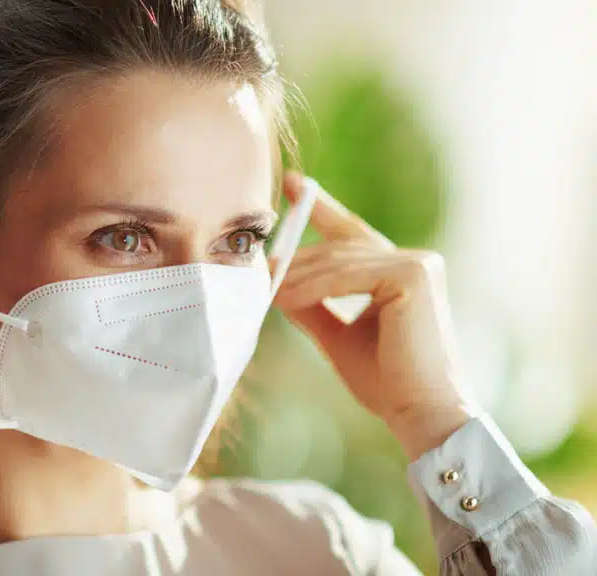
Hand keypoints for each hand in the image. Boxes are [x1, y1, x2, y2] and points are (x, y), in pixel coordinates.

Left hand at [274, 173, 472, 459]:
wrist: (418, 412)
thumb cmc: (385, 381)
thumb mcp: (337, 334)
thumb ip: (312, 304)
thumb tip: (276, 282)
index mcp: (401, 271)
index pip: (352, 232)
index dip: (320, 208)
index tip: (293, 183)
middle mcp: (415, 260)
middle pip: (340, 247)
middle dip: (298, 257)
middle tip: (261, 266)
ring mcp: (418, 263)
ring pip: (340, 262)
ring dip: (299, 278)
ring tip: (268, 291)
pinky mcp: (414, 275)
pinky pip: (348, 276)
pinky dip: (314, 287)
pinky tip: (287, 298)